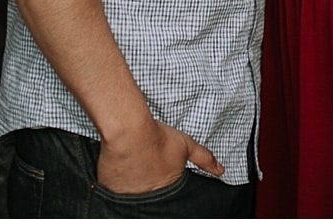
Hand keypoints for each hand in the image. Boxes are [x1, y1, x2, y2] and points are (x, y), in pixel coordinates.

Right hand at [97, 118, 222, 194]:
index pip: (169, 199)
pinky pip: (114, 193)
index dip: (165, 189)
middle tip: (146, 174)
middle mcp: (148, 199)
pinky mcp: (110, 192)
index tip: (159, 177)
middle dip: (149, 190)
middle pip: (150, 199)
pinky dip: (116, 187)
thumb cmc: (157, 138)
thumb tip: (221, 170)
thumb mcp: (185, 145)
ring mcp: (129, 197)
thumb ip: (204, 158)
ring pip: (132, 197)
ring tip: (133, 173)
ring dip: (134, 189)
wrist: (129, 132)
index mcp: (166, 190)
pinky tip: (119, 174)